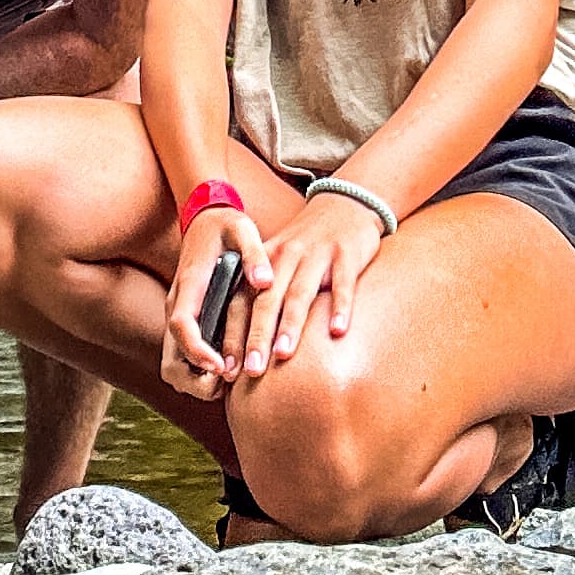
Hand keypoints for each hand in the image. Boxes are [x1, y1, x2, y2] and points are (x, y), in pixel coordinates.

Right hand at [161, 208, 267, 398]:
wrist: (204, 220)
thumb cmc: (225, 226)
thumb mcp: (242, 228)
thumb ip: (254, 253)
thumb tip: (265, 282)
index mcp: (189, 285)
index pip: (182, 326)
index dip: (198, 352)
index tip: (221, 366)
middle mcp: (178, 306)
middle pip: (172, 362)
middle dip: (196, 381)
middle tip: (230, 378)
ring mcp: (180, 318)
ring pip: (175, 368)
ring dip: (199, 382)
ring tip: (233, 377)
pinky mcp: (187, 325)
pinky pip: (185, 361)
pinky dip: (201, 374)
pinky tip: (231, 367)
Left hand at [235, 194, 385, 381]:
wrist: (344, 204)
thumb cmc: (309, 245)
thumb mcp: (281, 261)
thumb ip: (265, 296)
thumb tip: (247, 347)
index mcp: (266, 262)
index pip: (243, 300)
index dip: (234, 334)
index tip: (229, 369)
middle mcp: (287, 258)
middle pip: (268, 300)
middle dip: (257, 336)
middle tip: (251, 370)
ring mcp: (316, 255)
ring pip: (300, 293)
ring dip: (290, 324)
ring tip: (283, 354)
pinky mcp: (345, 255)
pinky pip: (342, 283)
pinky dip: (339, 306)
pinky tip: (337, 331)